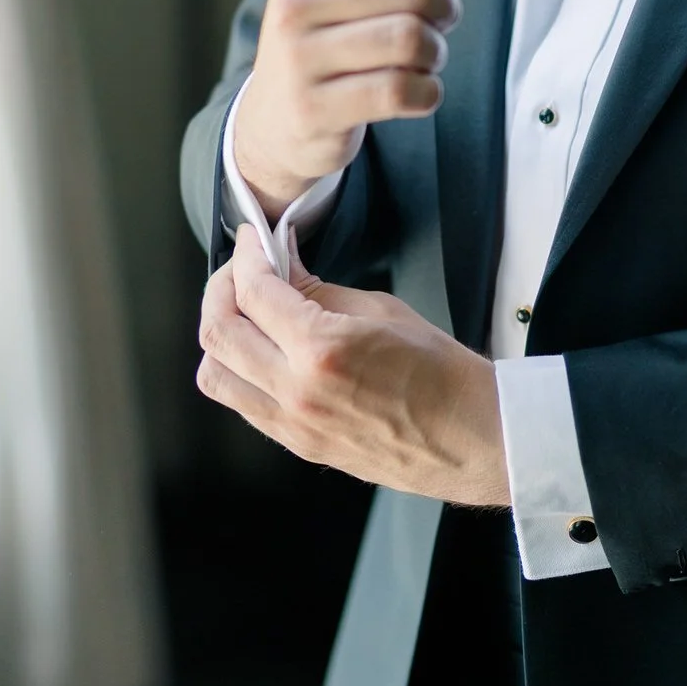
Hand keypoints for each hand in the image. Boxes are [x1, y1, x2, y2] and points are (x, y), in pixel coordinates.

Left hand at [196, 227, 509, 506]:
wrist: (472, 436)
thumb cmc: (440, 372)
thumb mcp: (380, 309)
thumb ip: (317, 288)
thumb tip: (279, 264)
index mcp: (322, 349)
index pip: (254, 292)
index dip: (246, 256)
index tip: (252, 240)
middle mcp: (297, 391)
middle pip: (218, 332)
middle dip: (222, 288)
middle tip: (242, 269)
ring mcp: (293, 425)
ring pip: (214, 376)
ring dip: (220, 335)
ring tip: (245, 312)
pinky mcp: (298, 446)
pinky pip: (242, 404)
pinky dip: (239, 370)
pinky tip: (262, 349)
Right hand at [233, 0, 496, 220]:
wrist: (276, 118)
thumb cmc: (332, 34)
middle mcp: (293, 0)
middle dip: (445, 7)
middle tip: (440, 22)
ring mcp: (297, 57)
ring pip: (411, 41)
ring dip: (436, 53)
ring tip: (423, 57)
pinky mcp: (313, 109)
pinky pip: (401, 91)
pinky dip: (426, 92)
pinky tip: (415, 91)